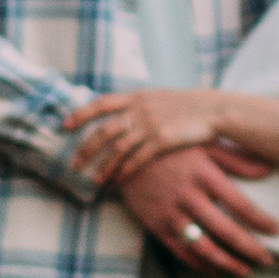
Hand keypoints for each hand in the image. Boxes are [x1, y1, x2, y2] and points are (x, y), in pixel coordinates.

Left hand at [67, 87, 220, 185]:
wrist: (214, 109)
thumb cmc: (186, 105)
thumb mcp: (157, 98)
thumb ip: (138, 105)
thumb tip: (119, 114)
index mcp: (136, 96)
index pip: (100, 104)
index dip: (80, 114)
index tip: (65, 125)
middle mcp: (140, 109)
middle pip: (104, 130)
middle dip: (86, 149)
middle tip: (74, 164)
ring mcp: (151, 125)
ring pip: (118, 148)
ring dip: (104, 166)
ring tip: (95, 180)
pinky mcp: (163, 140)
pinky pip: (138, 158)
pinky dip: (125, 170)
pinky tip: (118, 180)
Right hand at [116, 142, 278, 275]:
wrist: (123, 154)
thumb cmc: (171, 146)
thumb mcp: (202, 144)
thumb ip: (235, 158)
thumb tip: (268, 169)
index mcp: (203, 174)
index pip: (239, 203)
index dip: (260, 220)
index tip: (277, 231)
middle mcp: (188, 196)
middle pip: (225, 230)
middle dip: (249, 248)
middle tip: (267, 260)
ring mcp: (171, 214)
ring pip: (203, 247)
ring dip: (227, 263)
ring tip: (244, 271)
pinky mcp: (157, 226)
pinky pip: (181, 252)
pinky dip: (200, 265)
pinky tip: (215, 270)